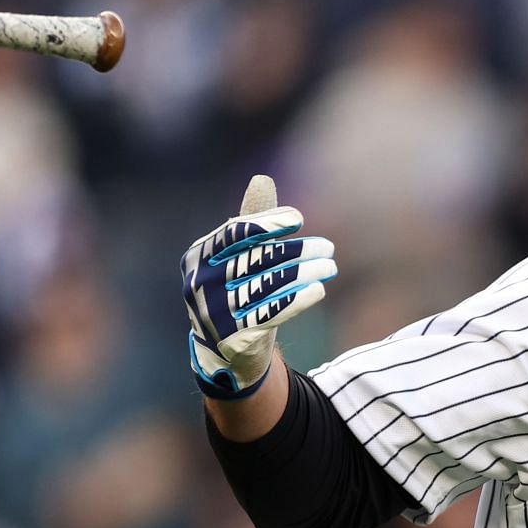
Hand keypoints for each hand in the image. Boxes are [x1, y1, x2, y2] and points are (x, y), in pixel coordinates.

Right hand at [182, 175, 336, 398]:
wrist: (227, 349)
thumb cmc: (238, 291)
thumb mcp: (240, 257)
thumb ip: (252, 222)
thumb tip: (262, 178)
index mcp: (198, 257)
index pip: (234, 234)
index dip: (267, 224)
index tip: (298, 220)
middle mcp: (199, 283)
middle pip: (255, 260)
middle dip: (297, 251)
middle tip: (328, 248)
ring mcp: (213, 313)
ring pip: (266, 286)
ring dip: (304, 274)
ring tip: (330, 266)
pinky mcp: (233, 337)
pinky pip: (270, 314)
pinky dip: (297, 300)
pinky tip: (318, 290)